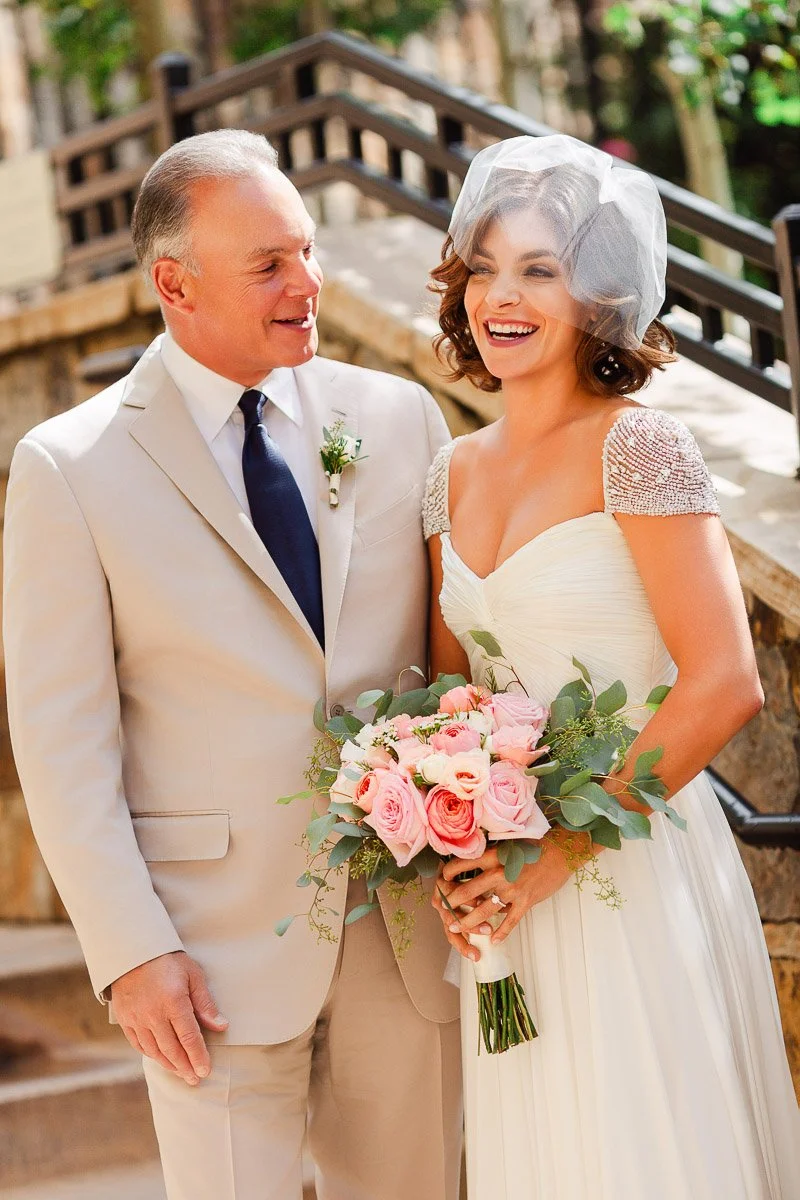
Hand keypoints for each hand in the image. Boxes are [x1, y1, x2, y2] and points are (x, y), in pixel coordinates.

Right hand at [110, 951, 227, 1084]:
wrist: (132, 951)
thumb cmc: (167, 960)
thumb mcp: (192, 974)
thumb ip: (205, 1003)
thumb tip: (221, 1026)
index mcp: (173, 1002)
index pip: (189, 1037)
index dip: (198, 1056)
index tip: (205, 1070)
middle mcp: (153, 1014)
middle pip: (171, 1049)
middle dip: (185, 1067)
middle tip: (195, 1079)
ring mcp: (136, 1019)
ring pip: (155, 1050)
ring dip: (169, 1065)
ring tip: (181, 1072)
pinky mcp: (125, 1020)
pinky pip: (139, 1044)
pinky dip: (152, 1055)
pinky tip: (161, 1059)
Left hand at [436, 833, 587, 950]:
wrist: (560, 854)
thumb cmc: (534, 848)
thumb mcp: (507, 847)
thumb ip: (491, 858)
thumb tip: (472, 867)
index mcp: (493, 856)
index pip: (462, 865)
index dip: (448, 874)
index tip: (442, 881)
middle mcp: (499, 872)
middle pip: (467, 891)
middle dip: (451, 903)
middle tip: (442, 911)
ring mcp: (512, 889)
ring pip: (484, 910)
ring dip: (469, 921)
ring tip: (457, 927)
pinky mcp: (526, 902)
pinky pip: (510, 922)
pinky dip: (501, 933)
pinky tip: (493, 941)